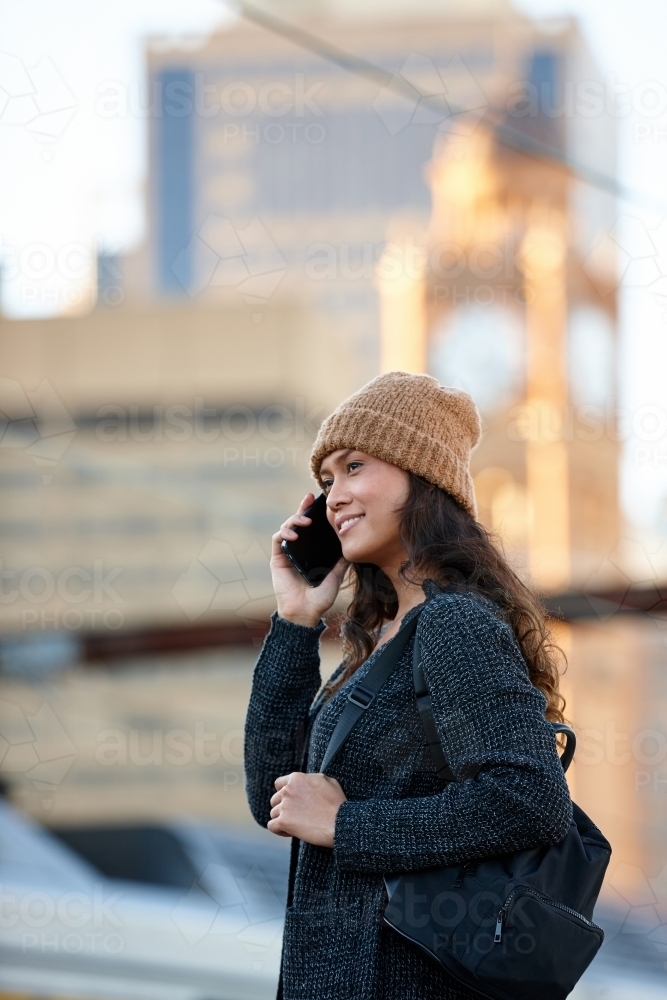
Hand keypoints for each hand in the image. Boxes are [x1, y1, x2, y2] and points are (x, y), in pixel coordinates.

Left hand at [268, 772, 346, 846]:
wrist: (340, 822)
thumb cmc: (337, 803)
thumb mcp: (328, 781)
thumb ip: (311, 779)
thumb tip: (305, 781)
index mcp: (297, 778)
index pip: (279, 784)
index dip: (285, 794)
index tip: (293, 802)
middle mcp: (288, 790)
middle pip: (275, 800)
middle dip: (283, 808)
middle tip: (297, 816)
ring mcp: (285, 805)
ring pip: (273, 813)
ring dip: (283, 819)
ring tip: (297, 825)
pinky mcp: (284, 821)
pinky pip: (272, 826)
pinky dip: (279, 830)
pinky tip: (291, 832)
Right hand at [271, 492, 346, 626]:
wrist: (305, 613)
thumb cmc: (320, 598)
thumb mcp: (336, 576)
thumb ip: (342, 562)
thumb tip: (352, 546)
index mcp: (311, 552)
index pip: (311, 528)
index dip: (313, 513)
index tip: (319, 500)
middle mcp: (298, 550)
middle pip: (298, 523)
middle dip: (302, 508)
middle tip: (308, 498)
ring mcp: (287, 553)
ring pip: (287, 527)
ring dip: (294, 520)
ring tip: (304, 521)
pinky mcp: (277, 559)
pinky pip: (278, 540)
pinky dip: (284, 533)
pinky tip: (294, 534)